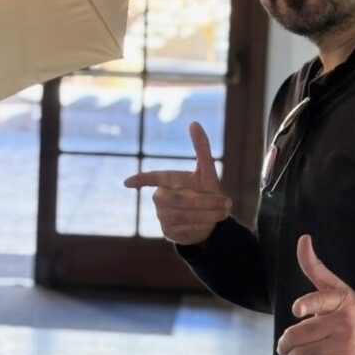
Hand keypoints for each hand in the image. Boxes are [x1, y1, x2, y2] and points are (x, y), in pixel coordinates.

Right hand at [123, 121, 231, 244]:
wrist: (208, 220)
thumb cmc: (204, 191)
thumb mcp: (206, 171)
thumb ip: (201, 148)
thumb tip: (194, 123)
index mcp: (167, 181)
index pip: (153, 178)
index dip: (141, 180)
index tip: (127, 183)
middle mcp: (160, 198)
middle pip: (183, 200)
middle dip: (208, 202)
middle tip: (227, 203)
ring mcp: (162, 216)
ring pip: (187, 215)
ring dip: (210, 214)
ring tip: (224, 212)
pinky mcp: (167, 232)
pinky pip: (187, 228)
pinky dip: (202, 226)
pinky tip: (209, 224)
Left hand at [276, 235, 354, 354]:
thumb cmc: (354, 311)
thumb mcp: (338, 288)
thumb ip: (315, 267)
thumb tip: (303, 238)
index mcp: (340, 300)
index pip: (321, 300)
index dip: (307, 305)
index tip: (296, 311)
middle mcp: (344, 321)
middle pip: (301, 334)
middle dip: (285, 342)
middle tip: (283, 346)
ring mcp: (347, 343)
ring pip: (305, 353)